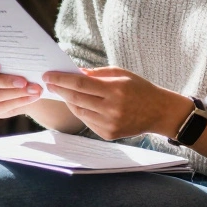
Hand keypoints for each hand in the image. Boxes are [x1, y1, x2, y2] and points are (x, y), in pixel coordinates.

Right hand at [0, 54, 42, 117]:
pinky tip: (31, 97)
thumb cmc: (14, 64)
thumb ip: (10, 55)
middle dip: (5, 82)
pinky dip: (19, 101)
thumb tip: (22, 52)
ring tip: (34, 89)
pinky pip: (1, 107)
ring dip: (16, 93)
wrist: (23, 83)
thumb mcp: (12, 57)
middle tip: (24, 81)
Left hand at [42, 67, 193, 139]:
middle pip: (76, 99)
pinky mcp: (108, 134)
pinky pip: (87, 121)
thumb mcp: (120, 74)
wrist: (158, 112)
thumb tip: (74, 72)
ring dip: (68, 101)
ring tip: (62, 91)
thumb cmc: (139, 88)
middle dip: (60, 90)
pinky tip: (77, 103)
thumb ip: (96, 74)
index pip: (80, 85)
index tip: (48, 75)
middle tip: (49, 82)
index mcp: (115, 90)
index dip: (62, 80)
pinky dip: (80, 111)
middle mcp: (111, 109)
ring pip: (79, 111)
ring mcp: (109, 124)